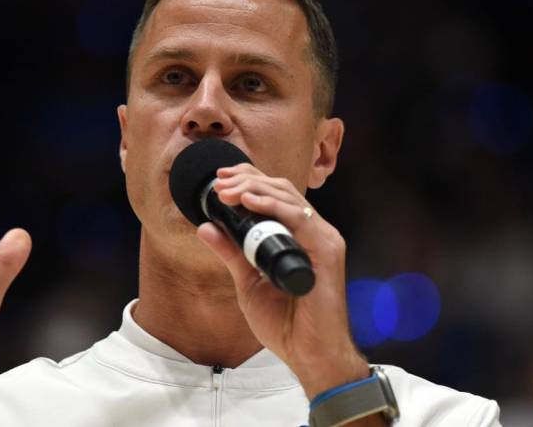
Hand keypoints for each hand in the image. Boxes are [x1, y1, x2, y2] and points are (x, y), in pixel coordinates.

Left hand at [196, 163, 366, 398]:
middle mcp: (312, 232)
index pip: (274, 196)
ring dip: (254, 188)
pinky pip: (299, 218)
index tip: (220, 181)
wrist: (308, 353)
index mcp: (297, 236)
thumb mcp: (248, 281)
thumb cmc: (286, 323)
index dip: (249, 181)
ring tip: (227, 190)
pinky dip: (272, 206)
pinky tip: (250, 201)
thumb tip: (206, 227)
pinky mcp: (326, 250)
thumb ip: (231, 252)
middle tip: (219, 183)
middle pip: (281, 189)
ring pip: (288, 197)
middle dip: (247, 180)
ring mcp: (322, 239)